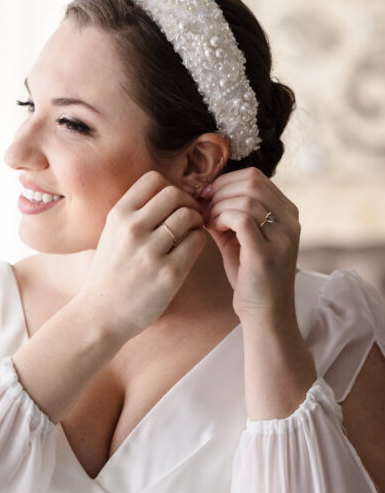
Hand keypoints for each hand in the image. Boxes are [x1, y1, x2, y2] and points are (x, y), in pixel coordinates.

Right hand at [77, 170, 206, 342]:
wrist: (100, 314)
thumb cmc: (110, 273)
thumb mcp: (111, 235)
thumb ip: (135, 214)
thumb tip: (170, 192)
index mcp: (118, 216)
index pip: (154, 179)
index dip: (170, 187)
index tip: (173, 203)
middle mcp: (133, 229)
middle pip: (175, 193)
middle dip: (188, 202)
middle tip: (189, 217)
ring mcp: (150, 251)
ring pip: (189, 215)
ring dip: (197, 221)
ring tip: (190, 234)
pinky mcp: (169, 273)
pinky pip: (197, 241)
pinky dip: (199, 240)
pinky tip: (190, 249)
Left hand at [201, 168, 300, 321]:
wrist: (265, 314)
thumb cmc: (250, 278)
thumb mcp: (239, 240)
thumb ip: (226, 216)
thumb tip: (202, 195)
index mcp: (287, 213)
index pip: (256, 177)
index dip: (225, 181)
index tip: (206, 196)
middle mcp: (290, 221)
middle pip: (251, 182)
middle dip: (220, 190)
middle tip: (203, 206)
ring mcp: (282, 236)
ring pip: (246, 198)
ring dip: (218, 206)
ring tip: (208, 221)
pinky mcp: (267, 253)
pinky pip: (241, 218)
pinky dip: (221, 217)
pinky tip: (214, 229)